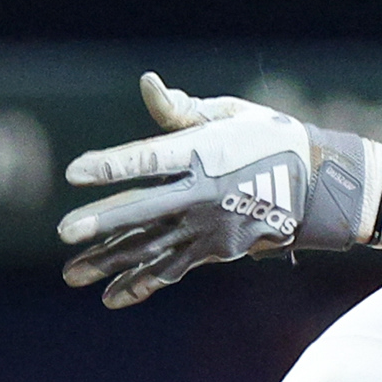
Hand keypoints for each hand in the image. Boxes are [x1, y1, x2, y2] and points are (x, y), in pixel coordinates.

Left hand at [56, 73, 381, 308]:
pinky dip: (142, 284)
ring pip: (151, 247)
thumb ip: (182, 108)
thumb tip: (148, 85)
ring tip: (71, 275)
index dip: (112, 165)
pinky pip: (172, 269)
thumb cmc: (266, 136)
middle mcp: (202, 193)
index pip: (150, 159)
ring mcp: (208, 227)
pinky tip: (112, 297)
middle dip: (103, 221)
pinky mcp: (214, 249)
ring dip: (110, 262)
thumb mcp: (229, 113)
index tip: (74, 172)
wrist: (318, 185)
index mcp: (204, 152)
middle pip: (145, 209)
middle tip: (64, 232)